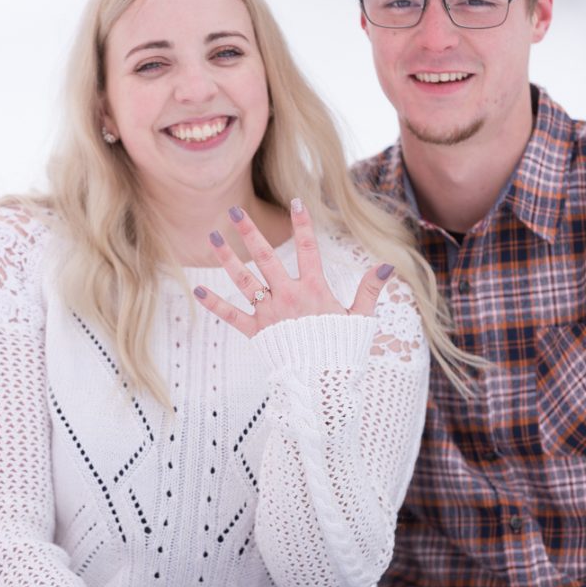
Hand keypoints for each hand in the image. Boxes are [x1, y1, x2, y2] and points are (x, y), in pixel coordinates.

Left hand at [193, 199, 393, 337]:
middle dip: (249, 232)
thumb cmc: (343, 351)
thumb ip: (370, 289)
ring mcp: (270, 313)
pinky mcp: (257, 332)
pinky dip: (215, 305)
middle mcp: (288, 296)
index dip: (302, 224)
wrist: (323, 384)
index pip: (307, 248)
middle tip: (232, 210)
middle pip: (265, 257)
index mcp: (314, 289)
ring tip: (213, 238)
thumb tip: (387, 265)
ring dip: (227, 258)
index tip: (295, 202)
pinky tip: (197, 292)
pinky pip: (232, 316)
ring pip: (244, 280)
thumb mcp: (361, 318)